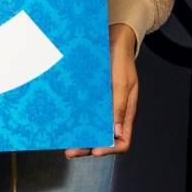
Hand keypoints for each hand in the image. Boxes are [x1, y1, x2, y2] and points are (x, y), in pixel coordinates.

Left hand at [68, 24, 139, 157]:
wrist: (113, 40)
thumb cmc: (121, 60)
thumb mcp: (122, 82)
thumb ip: (120, 106)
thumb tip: (117, 133)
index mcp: (126, 112)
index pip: (123, 141)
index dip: (110, 149)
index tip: (96, 150)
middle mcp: (114, 113)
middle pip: (103, 139)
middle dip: (87, 147)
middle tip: (71, 151)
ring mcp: (103, 106)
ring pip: (92, 128)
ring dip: (80, 136)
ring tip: (65, 140)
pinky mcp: (93, 98)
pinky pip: (85, 114)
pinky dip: (76, 120)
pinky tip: (65, 121)